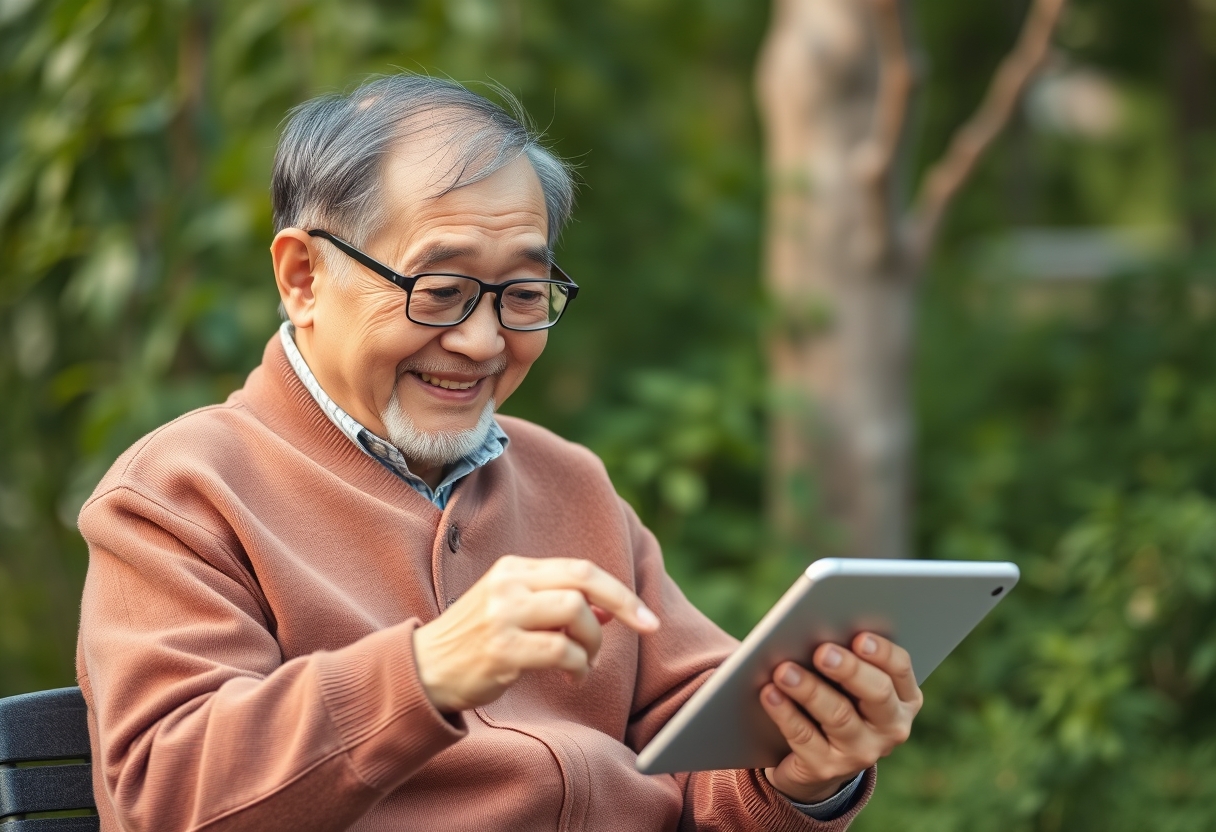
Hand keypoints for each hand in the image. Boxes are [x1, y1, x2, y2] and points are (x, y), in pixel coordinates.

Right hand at [413, 555, 660, 712]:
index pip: (579, 569)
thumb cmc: (477, 641)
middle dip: (624, 605)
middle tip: (644, 628)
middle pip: (583, 581)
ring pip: (575, 613)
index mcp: (514, 569)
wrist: (425, 669)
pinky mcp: (502, 648)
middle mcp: (509, 584)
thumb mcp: (516, 610)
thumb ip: (558, 604)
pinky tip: (572, 676)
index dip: (620, 591)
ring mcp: (503, 614)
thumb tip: (613, 608)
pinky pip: (561, 651)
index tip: (647, 616)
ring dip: (593, 642)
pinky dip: (578, 666)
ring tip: (585, 662)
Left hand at [760, 633, 921, 803]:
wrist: (814, 761)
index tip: (859, 636)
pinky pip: (804, 737)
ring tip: (784, 670)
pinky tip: (769, 693)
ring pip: (838, 716)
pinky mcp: (826, 768)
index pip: (900, 668)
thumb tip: (815, 625)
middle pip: (877, 693)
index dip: (882, 652)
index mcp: (902, 697)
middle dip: (849, 669)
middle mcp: (890, 727)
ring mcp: (861, 752)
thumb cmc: (833, 699)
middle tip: (821, 651)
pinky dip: (785, 712)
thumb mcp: (846, 681)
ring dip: (809, 689)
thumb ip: (842, 654)